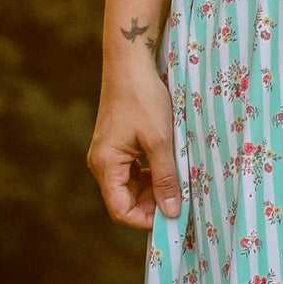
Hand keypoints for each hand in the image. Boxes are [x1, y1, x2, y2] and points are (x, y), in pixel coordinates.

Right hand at [87, 52, 182, 228]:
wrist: (130, 63)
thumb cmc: (143, 98)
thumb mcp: (160, 141)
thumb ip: (165, 178)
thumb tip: (171, 212)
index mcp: (106, 165)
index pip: (120, 210)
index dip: (145, 220)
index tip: (172, 218)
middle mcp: (102, 163)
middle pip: (125, 200)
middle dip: (152, 205)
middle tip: (180, 201)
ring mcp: (109, 154)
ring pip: (130, 187)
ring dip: (153, 190)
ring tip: (178, 184)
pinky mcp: (117, 145)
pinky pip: (132, 171)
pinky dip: (150, 175)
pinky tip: (169, 168)